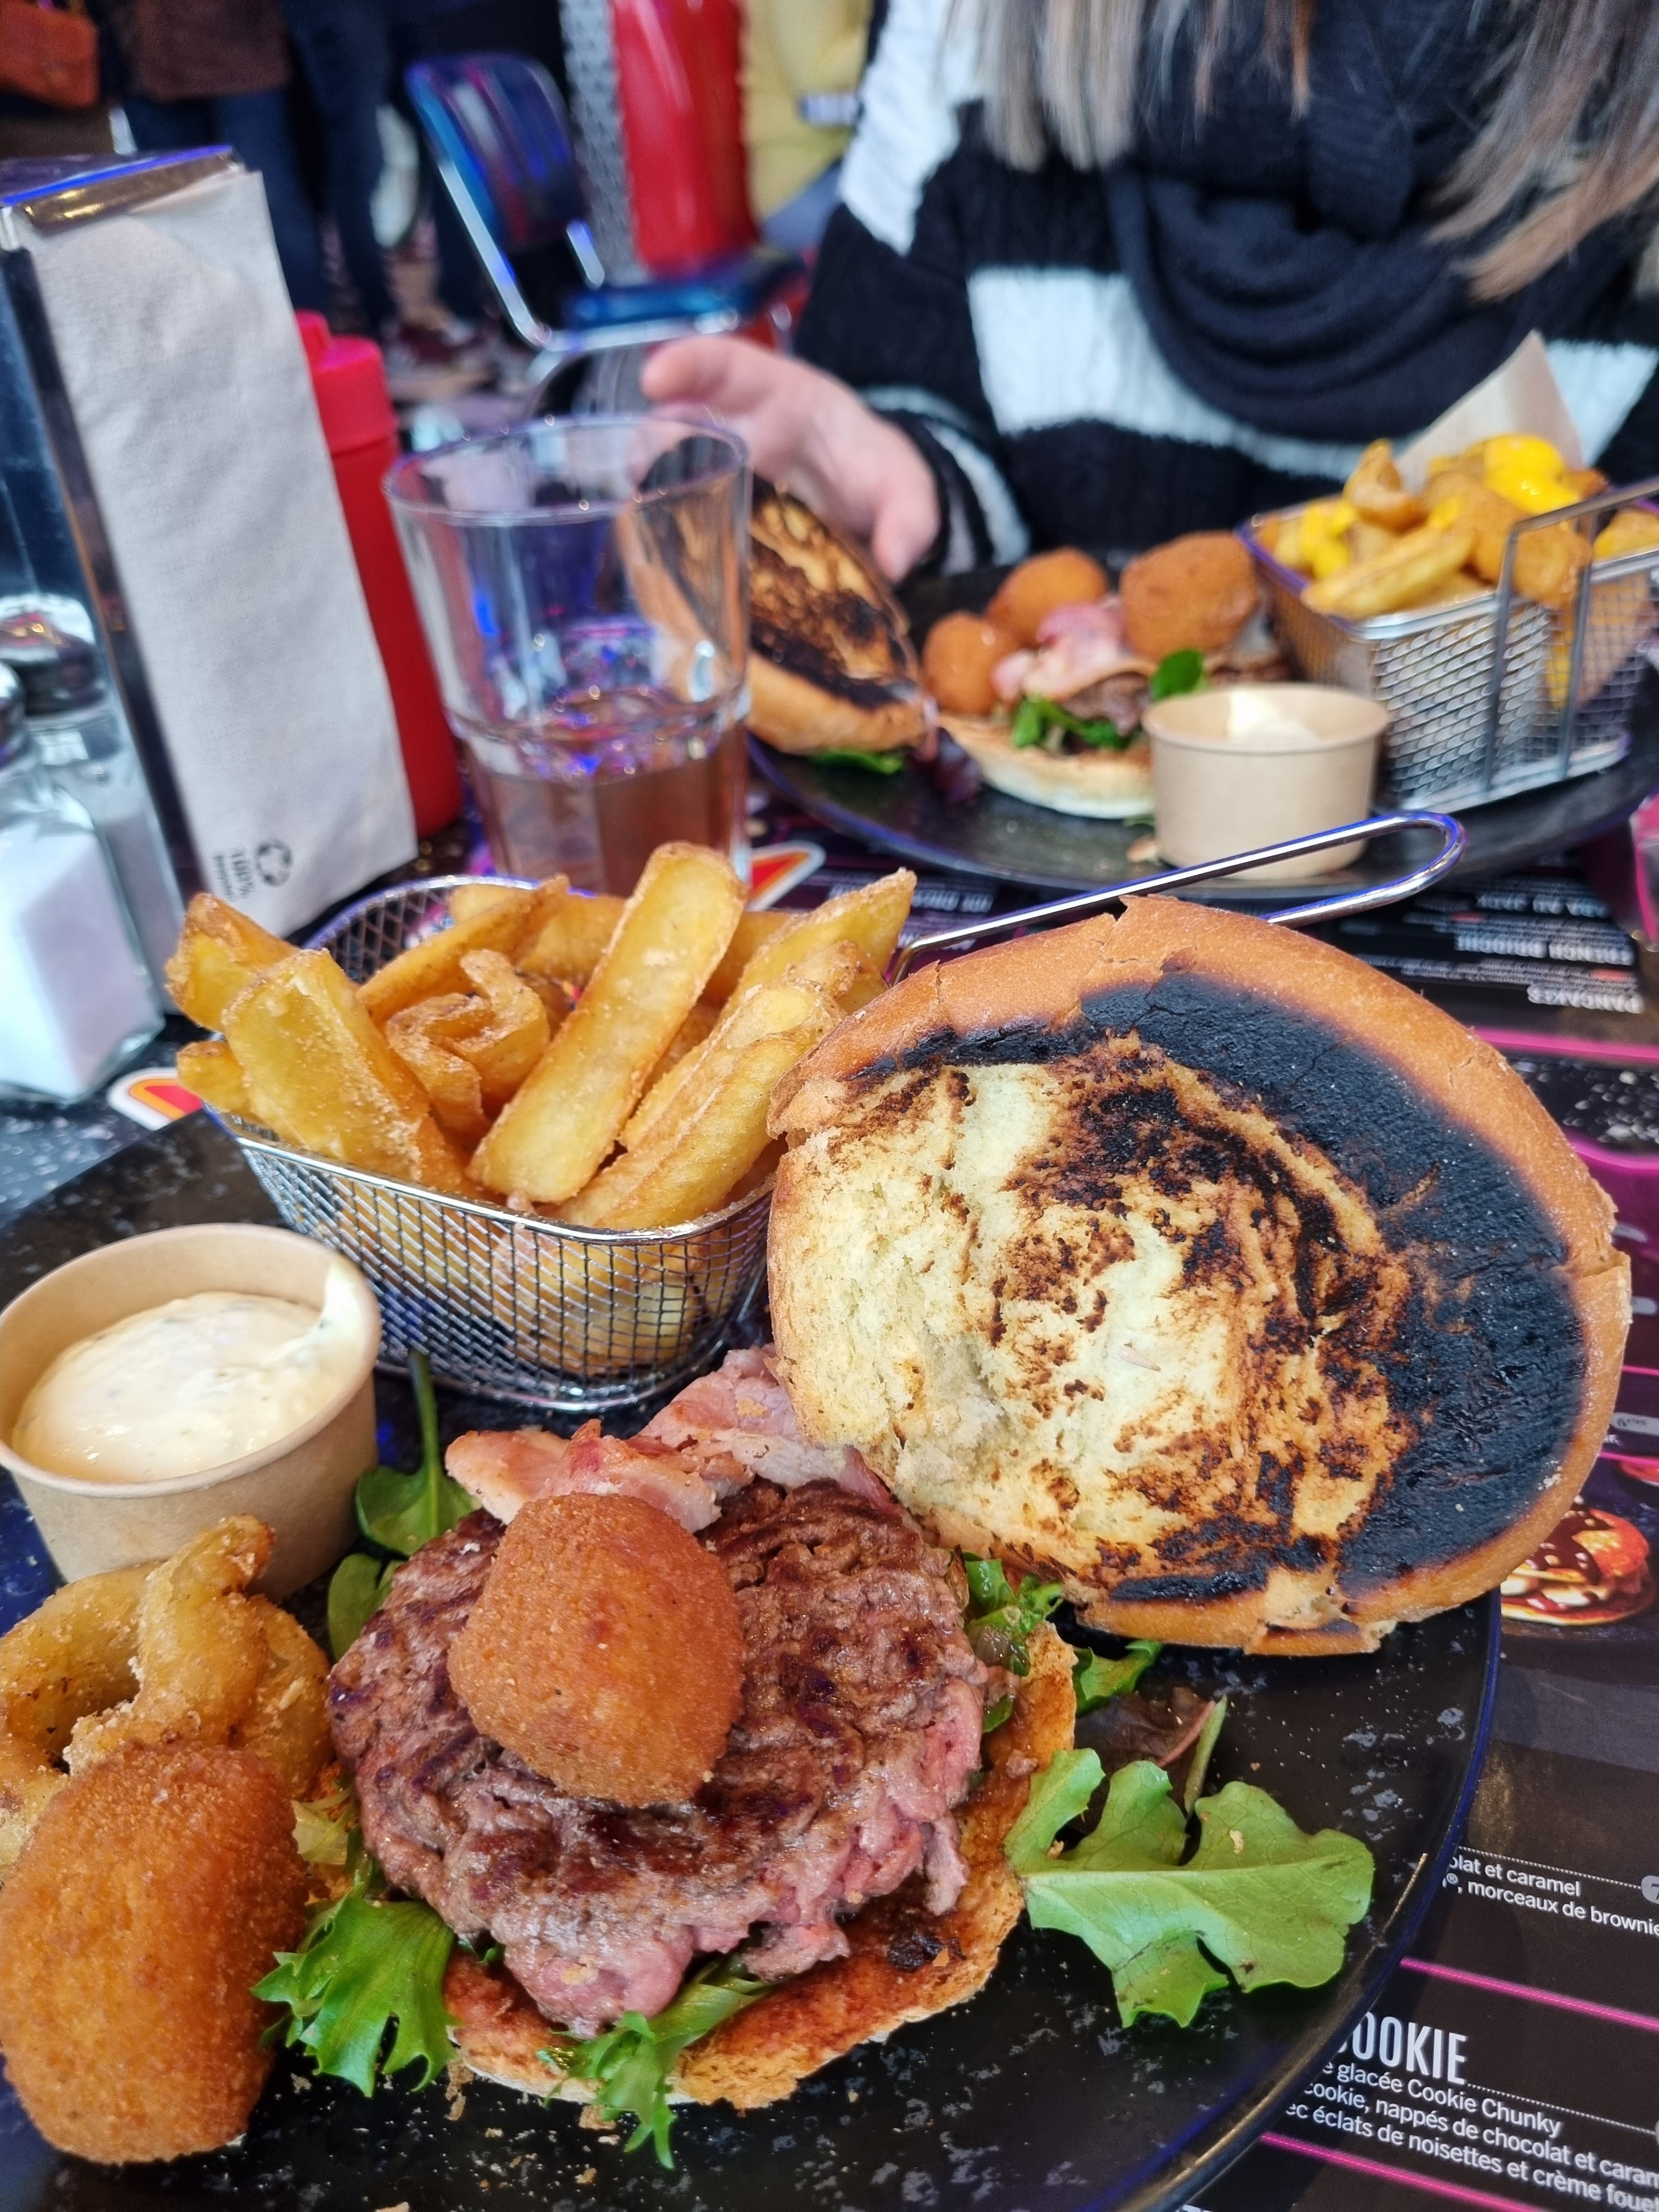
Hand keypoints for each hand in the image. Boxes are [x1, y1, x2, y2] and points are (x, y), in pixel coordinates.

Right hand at [641, 337, 939, 579]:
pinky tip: (659, 560)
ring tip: (649, 523)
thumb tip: (895, 561)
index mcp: (782, 399)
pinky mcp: (713, 521)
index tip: (655, 378)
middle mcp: (737, 432)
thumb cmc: (876, 475)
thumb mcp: (907, 489)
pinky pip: (677, 523)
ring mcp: (718, 478)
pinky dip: (663, 538)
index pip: (725, 365)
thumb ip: (910, 517)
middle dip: (655, 443)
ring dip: (650, 495)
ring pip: (665, 473)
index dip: (687, 365)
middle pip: (678, 422)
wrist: (872, 512)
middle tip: (649, 473)